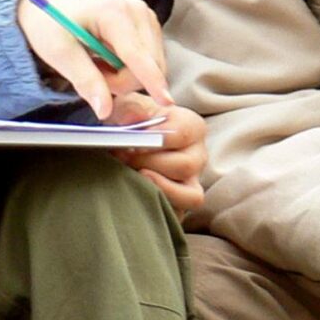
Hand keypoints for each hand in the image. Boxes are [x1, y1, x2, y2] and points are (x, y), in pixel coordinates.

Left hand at [16, 0, 173, 116]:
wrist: (48, 8)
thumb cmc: (50, 24)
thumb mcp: (59, 53)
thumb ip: (85, 80)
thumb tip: (105, 110)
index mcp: (114, 12)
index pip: (138, 55)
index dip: (151, 80)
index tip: (166, 102)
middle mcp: (137, 11)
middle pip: (147, 66)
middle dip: (121, 81)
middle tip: (92, 72)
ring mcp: (145, 18)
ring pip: (151, 67)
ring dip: (125, 76)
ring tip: (98, 63)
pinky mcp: (148, 27)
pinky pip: (149, 62)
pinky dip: (129, 69)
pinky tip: (109, 59)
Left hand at [111, 93, 205, 212]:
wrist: (123, 144)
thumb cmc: (129, 123)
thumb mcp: (126, 106)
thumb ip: (130, 108)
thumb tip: (134, 119)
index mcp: (191, 126)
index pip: (181, 134)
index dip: (153, 139)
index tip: (130, 141)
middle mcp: (198, 155)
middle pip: (184, 165)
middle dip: (148, 163)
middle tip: (121, 158)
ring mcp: (192, 181)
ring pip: (189, 194)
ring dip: (156, 187)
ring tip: (131, 176)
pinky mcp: (181, 203)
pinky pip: (179, 212)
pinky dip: (157, 206)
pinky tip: (135, 192)